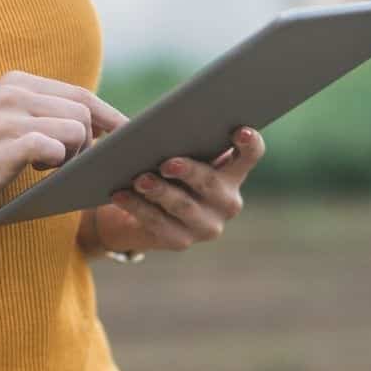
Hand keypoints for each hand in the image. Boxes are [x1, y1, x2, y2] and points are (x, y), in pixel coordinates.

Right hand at [0, 70, 128, 220]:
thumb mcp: (10, 125)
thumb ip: (46, 118)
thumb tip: (99, 131)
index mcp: (19, 83)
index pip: (82, 94)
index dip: (112, 117)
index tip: (132, 138)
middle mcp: (15, 92)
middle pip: (85, 111)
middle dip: (93, 143)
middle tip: (76, 164)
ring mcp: (9, 115)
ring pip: (76, 129)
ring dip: (76, 155)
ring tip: (52, 168)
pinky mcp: (5, 143)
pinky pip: (55, 148)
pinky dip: (59, 164)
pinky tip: (39, 172)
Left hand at [86, 126, 264, 254]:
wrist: (144, 211)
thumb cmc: (165, 169)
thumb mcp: (177, 152)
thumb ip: (182, 141)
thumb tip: (161, 129)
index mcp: (232, 173)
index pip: (249, 155)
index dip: (250, 144)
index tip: (240, 131)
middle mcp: (227, 202)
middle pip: (211, 183)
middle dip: (189, 172)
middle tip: (167, 163)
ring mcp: (207, 225)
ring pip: (183, 206)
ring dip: (160, 191)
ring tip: (139, 179)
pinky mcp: (181, 241)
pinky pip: (158, 223)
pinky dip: (137, 207)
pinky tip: (120, 195)